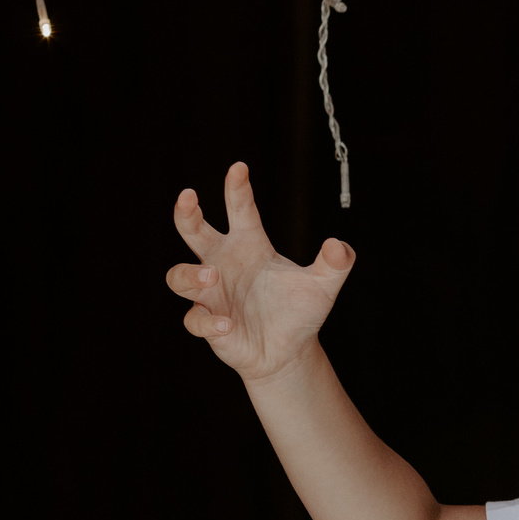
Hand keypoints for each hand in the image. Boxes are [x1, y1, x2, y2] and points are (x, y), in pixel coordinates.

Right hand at [165, 162, 355, 382]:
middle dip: (186, 213)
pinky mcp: (208, 322)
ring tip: (213, 277)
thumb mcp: (323, 286)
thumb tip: (339, 245)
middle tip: (188, 196)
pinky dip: (209, 321)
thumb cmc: (299, 311)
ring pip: (179, 276)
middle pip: (192, 230)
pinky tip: (230, 325)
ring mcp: (211, 294)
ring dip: (192, 274)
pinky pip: (195, 319)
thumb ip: (336, 264)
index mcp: (249, 245)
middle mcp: (224, 263)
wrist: (288, 352)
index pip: (240, 210)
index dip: (237, 188)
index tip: (239, 167)